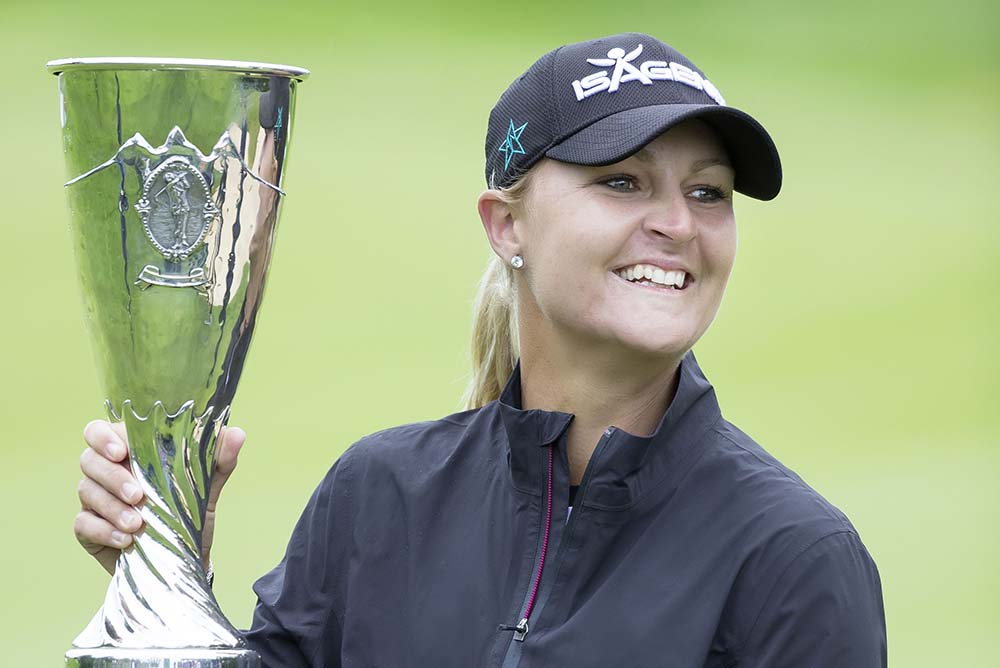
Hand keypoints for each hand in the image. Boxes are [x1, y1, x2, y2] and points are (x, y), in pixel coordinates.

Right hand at [75, 419, 245, 574]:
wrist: (188, 556)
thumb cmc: (191, 511)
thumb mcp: (208, 485)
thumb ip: (219, 459)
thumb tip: (237, 433)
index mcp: (130, 451)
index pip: (101, 431)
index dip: (104, 438)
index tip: (122, 451)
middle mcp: (107, 471)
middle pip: (89, 460)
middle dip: (112, 476)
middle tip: (138, 494)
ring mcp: (94, 500)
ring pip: (87, 491)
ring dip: (112, 507)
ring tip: (138, 523)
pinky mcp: (89, 529)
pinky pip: (83, 524)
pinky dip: (104, 531)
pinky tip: (127, 540)